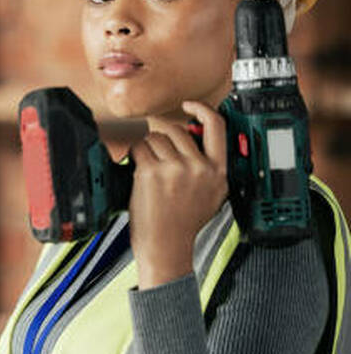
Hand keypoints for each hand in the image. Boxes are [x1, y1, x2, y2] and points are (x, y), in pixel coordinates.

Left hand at [130, 101, 227, 288]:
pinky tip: (139, 173)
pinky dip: (134, 156)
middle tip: (157, 157)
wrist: (166, 247)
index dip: (202, 109)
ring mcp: (175, 170)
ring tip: (149, 170)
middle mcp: (200, 168)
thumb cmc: (184, 223)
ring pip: (155, 137)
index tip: (189, 105)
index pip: (217, 126)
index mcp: (218, 172)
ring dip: (147, 148)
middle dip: (162, 138)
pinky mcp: (152, 173)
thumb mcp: (212, 194)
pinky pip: (139, 148)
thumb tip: (192, 137)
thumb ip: (207, 167)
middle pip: (176, 130)